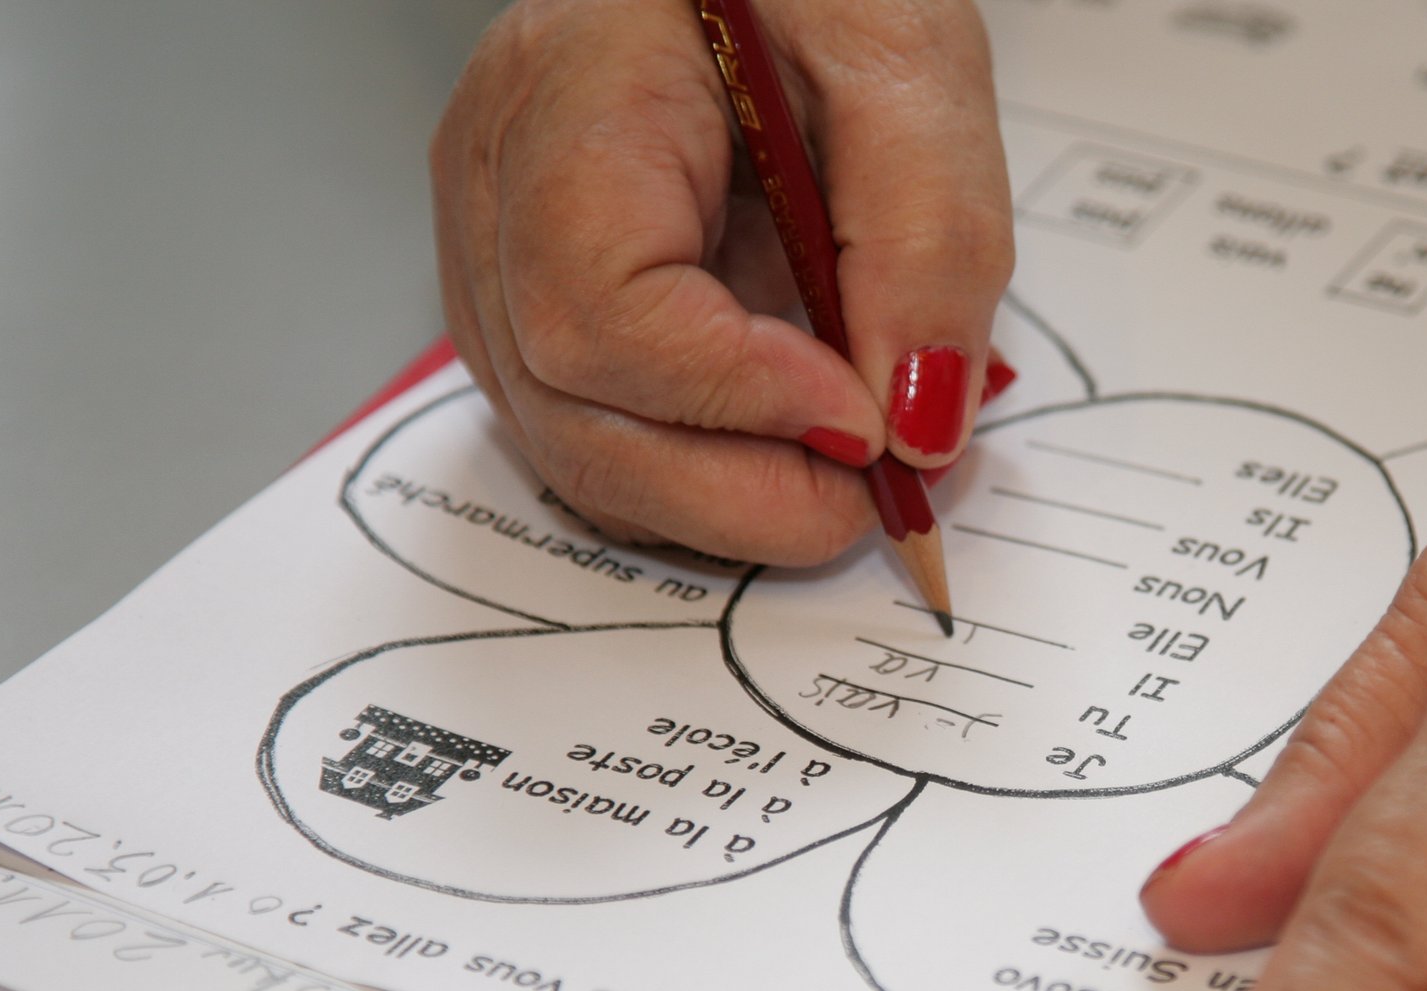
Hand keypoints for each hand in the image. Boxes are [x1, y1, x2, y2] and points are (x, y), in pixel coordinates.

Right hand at [431, 0, 1012, 560]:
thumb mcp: (910, 58)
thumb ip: (928, 237)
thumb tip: (916, 425)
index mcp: (568, 94)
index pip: (597, 308)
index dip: (735, 397)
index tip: (868, 416)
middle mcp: (499, 181)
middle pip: (567, 406)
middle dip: (735, 490)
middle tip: (875, 494)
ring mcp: (500, 247)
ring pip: (574, 443)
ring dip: (723, 495)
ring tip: (848, 469)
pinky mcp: (539, 294)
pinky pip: (599, 429)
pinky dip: (702, 470)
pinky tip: (792, 446)